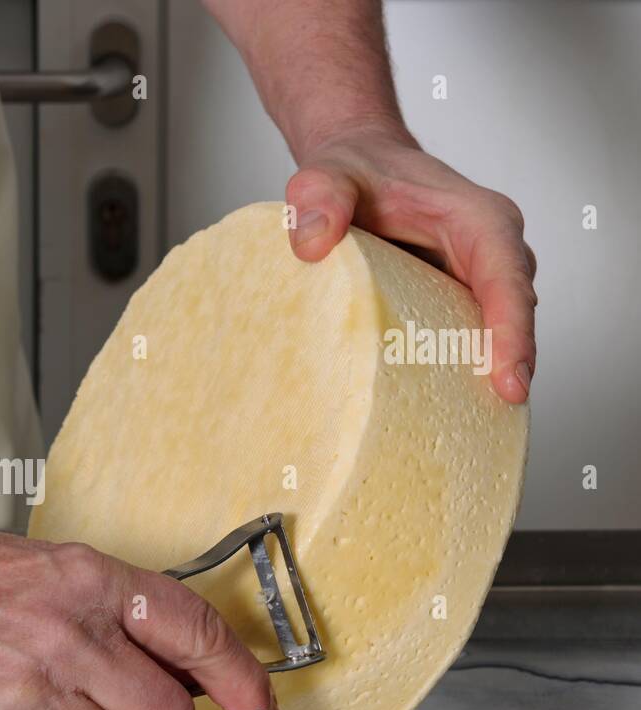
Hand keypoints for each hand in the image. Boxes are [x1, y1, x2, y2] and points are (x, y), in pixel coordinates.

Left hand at [284, 127, 536, 403]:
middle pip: (515, 314)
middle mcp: (491, 250)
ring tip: (472, 427)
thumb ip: (318, 198)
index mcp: (477, 218)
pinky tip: (442, 411)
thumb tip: (312, 244)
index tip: (508, 379)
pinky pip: (472, 338)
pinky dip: (463, 371)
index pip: (506, 276)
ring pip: (498, 332)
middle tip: (493, 416)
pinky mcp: (458, 299)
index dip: (512, 330)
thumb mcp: (325, 174)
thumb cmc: (351, 169)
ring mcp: (478, 278)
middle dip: (510, 365)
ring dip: (488, 376)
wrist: (356, 165)